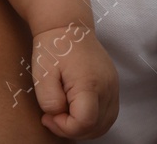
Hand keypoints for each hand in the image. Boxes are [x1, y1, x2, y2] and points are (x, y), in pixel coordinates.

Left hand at [31, 23, 118, 139]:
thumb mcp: (42, 73)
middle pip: (97, 127)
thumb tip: (59, 116)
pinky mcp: (113, 87)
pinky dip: (92, 121)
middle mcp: (108, 88)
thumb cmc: (54, 47)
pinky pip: (107, 114)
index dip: (65, 127)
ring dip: (83, 128)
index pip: (85, 122)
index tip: (48, 117)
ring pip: (105, 124)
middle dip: (72, 130)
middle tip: (51, 118)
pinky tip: (74, 112)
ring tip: (62, 116)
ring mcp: (114, 87)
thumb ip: (49, 100)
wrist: (68, 26)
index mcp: (90, 83)